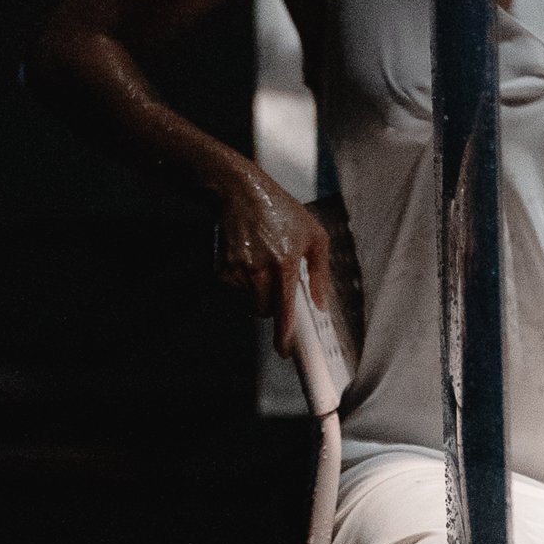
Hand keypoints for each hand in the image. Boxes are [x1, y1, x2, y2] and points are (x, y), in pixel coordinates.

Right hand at [217, 170, 339, 354]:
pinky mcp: (221, 270)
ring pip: (250, 304)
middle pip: (266, 311)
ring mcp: (237, 271)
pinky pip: (235, 294)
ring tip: (262, 265)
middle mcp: (259, 269)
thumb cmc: (282, 211)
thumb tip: (321, 304)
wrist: (241, 192)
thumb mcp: (314, 235)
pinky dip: (243, 287)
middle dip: (274, 305)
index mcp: (285, 262)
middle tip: (278, 283)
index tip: (284, 351)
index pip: (284, 309)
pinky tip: (248, 262)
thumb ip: (321, 273)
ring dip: (258, 295)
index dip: (284, 334)